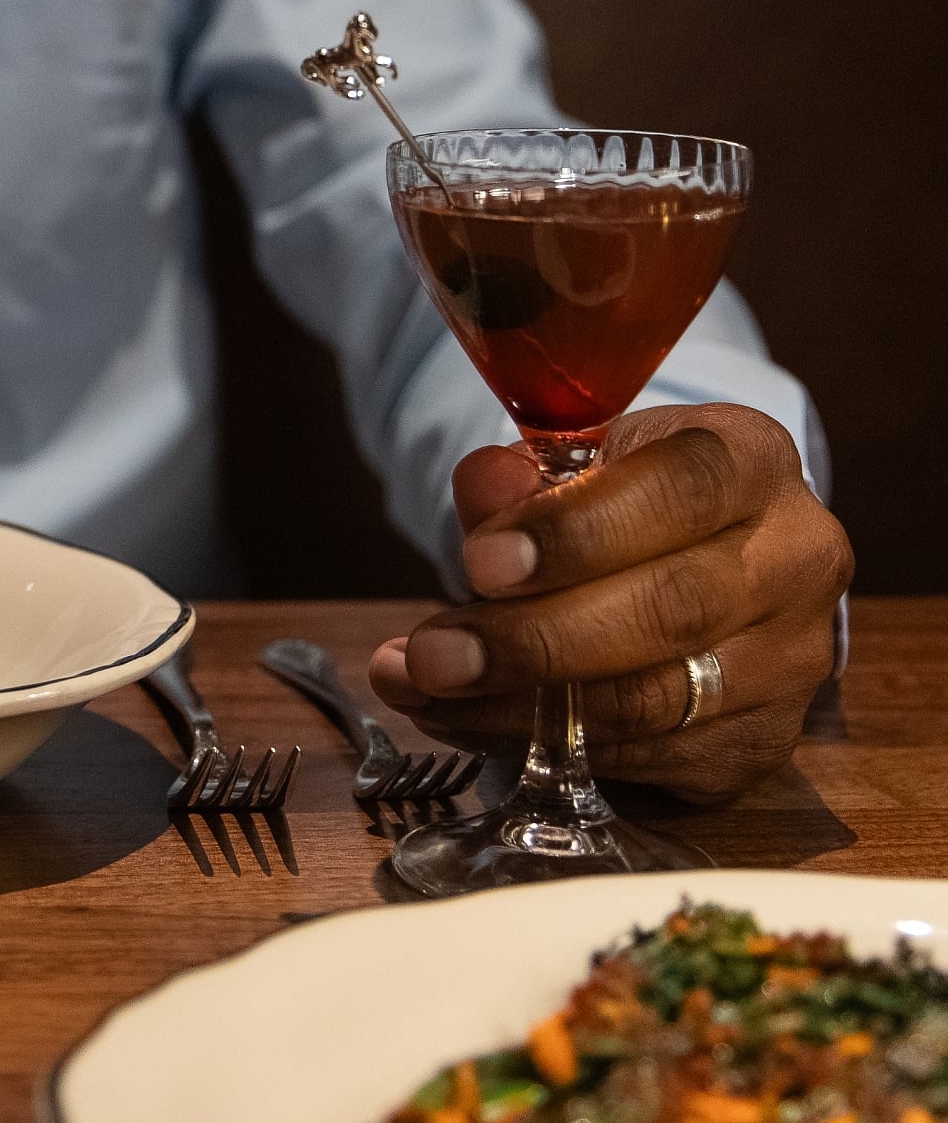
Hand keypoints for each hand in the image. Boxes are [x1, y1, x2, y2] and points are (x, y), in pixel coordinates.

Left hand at [368, 404, 849, 802]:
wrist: (695, 561)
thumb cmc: (623, 501)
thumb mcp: (575, 461)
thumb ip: (526, 475)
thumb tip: (484, 485)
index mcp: (753, 461)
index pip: (681, 490)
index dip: (577, 532)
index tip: (482, 562)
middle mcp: (796, 560)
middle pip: (672, 610)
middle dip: (534, 639)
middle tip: (434, 654)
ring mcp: (790, 662)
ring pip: (654, 701)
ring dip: (516, 705)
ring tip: (421, 687)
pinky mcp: (760, 742)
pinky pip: (645, 757)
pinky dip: (540, 746)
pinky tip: (461, 718)